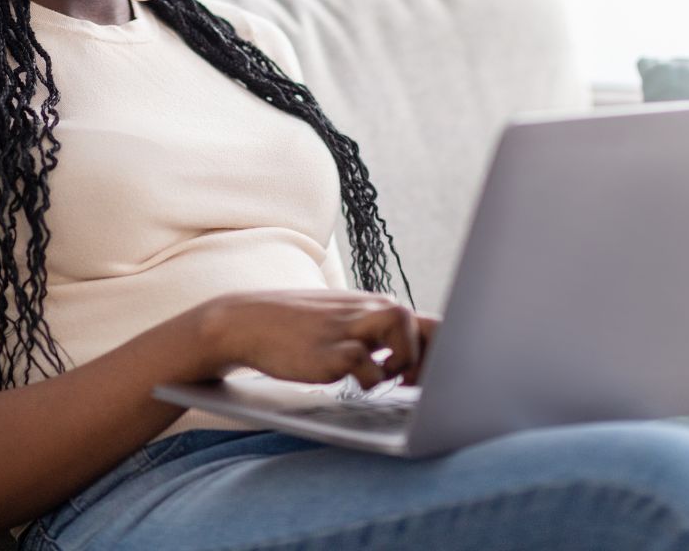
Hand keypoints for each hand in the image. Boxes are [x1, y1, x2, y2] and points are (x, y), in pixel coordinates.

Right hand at [198, 290, 441, 390]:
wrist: (248, 321)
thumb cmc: (297, 327)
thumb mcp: (338, 321)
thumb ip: (370, 331)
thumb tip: (410, 357)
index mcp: (369, 305)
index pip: (423, 319)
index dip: (440, 347)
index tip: (438, 374)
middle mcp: (364, 310)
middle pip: (422, 323)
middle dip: (431, 357)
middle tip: (417, 382)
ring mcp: (348, 328)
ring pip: (400, 329)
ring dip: (404, 361)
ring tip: (389, 378)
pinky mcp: (331, 352)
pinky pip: (368, 366)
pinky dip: (370, 380)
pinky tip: (356, 383)